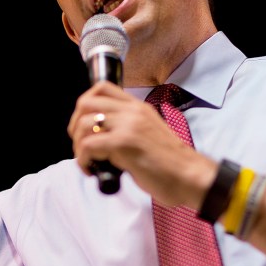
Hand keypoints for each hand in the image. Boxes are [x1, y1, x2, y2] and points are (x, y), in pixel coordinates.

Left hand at [67, 82, 212, 206]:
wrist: (190, 177)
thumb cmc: (170, 164)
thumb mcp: (148, 134)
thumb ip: (126, 129)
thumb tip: (99, 138)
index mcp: (138, 107)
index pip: (101, 88)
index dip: (84, 106)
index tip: (85, 127)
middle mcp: (132, 111)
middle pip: (85, 102)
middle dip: (75, 125)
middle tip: (81, 145)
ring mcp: (128, 125)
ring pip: (84, 124)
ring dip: (78, 145)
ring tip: (88, 161)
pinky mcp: (124, 143)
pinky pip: (88, 145)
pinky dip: (82, 160)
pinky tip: (92, 170)